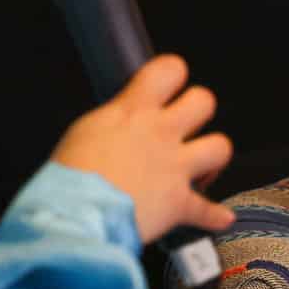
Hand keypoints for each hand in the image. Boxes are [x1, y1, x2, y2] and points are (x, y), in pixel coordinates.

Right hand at [51, 55, 234, 245]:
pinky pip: (207, 209)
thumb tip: (122, 123)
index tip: (170, 85)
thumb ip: (113, 122)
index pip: (168, 70)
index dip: (173, 74)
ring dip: (213, 157)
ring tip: (200, 166)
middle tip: (186, 125)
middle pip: (204, 101)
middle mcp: (160, 134)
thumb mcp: (84, 132)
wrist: (73, 218)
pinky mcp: (179, 202)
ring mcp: (175, 167)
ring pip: (220, 146)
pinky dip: (213, 216)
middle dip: (198, 111)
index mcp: (133, 113)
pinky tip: (221, 218)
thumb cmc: (67, 179)